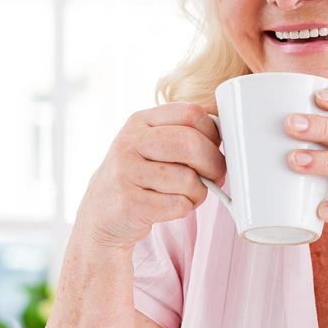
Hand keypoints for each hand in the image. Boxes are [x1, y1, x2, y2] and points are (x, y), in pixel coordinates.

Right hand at [75, 103, 225, 250]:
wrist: (100, 215)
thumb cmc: (138, 178)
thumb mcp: (150, 145)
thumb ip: (182, 134)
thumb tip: (227, 136)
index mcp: (140, 121)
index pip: (191, 113)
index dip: (213, 133)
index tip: (216, 147)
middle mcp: (129, 142)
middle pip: (191, 144)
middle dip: (213, 164)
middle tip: (215, 176)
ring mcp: (126, 172)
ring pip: (188, 179)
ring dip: (198, 192)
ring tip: (186, 194)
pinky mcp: (129, 203)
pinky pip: (179, 205)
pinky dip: (184, 208)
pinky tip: (171, 206)